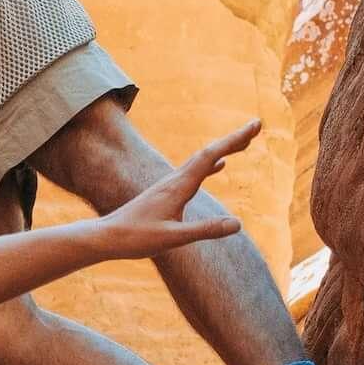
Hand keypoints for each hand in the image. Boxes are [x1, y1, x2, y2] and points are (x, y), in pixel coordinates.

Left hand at [74, 125, 255, 264]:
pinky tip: (220, 166)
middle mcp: (174, 180)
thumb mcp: (174, 239)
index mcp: (178, 186)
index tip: (255, 125)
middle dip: (233, 139)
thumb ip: (205, 231)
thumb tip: (238, 224)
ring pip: (201, 160)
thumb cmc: (137, 239)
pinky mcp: (166, 192)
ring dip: (224, 149)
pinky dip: (210, 165)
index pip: (211, 155)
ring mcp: (170, 184)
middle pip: (208, 152)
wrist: (107, 237)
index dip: (234, 139)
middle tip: (256, 127)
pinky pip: (194, 172)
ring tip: (244, 143)